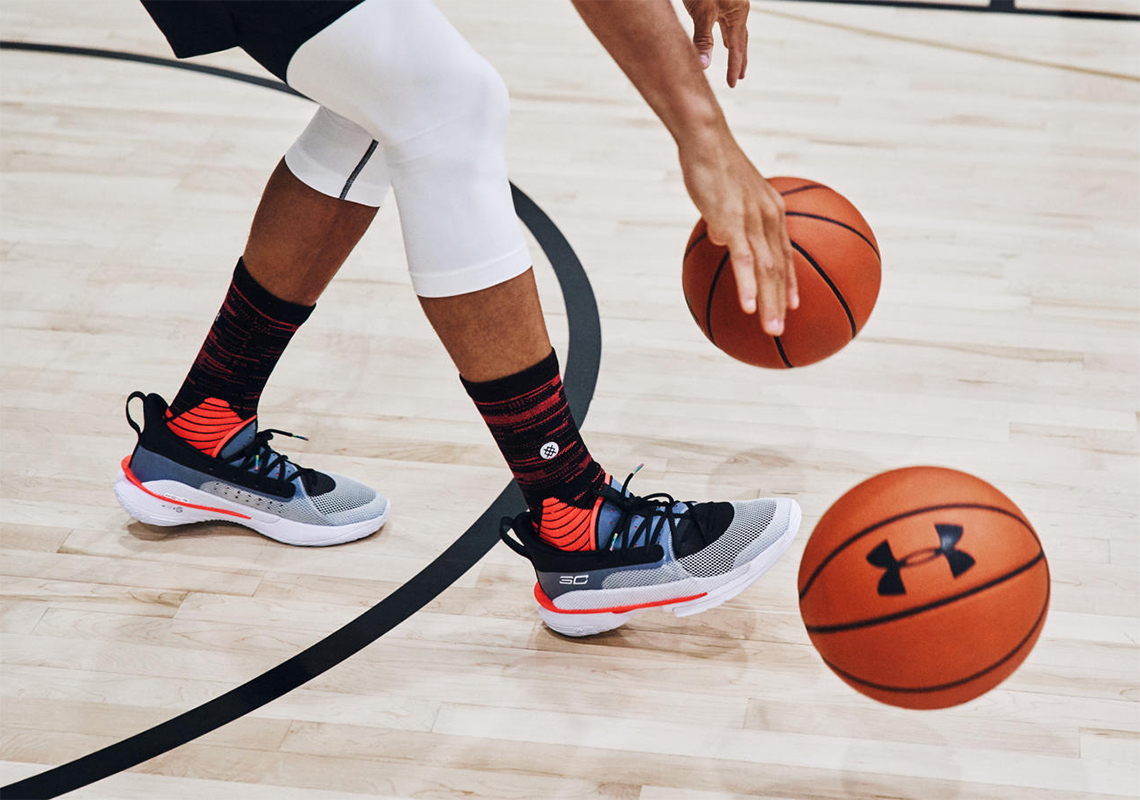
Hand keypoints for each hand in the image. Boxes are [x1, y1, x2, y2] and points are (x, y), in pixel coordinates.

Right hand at [680, 134, 798, 334]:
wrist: (707, 138)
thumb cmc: (713, 161)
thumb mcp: (725, 194)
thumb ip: (727, 218)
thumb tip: (722, 239)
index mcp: (771, 211)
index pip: (785, 252)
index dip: (791, 280)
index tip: (796, 303)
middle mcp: (769, 218)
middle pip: (779, 268)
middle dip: (782, 303)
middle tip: (781, 331)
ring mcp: (753, 221)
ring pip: (766, 269)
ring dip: (769, 302)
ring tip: (771, 329)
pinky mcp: (732, 221)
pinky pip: (743, 260)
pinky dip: (747, 285)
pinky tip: (747, 306)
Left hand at [683, 0, 749, 86]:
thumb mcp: (702, 13)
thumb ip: (703, 39)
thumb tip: (704, 65)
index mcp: (738, 13)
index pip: (736, 47)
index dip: (734, 67)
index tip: (732, 85)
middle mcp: (738, 9)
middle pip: (741, 41)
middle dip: (740, 60)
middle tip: (739, 78)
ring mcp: (731, 5)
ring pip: (735, 33)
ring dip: (736, 49)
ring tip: (736, 63)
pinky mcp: (722, 2)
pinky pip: (727, 25)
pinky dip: (727, 36)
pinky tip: (726, 41)